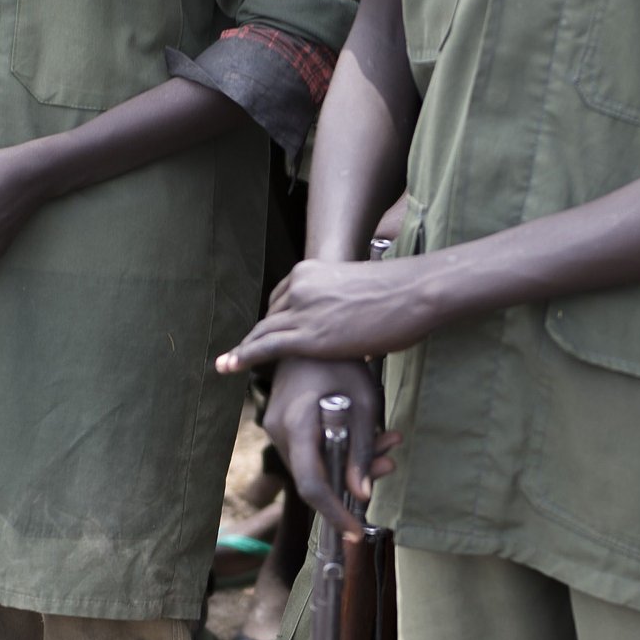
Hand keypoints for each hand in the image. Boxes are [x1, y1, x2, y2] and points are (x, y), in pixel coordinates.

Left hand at [216, 255, 446, 374]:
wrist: (413, 292)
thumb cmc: (401, 294)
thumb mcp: (362, 291)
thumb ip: (346, 305)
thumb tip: (353, 324)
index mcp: (311, 271)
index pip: (282, 299)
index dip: (274, 320)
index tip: (269, 334)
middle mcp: (299, 287)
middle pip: (271, 317)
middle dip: (260, 337)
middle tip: (244, 355)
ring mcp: (301, 310)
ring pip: (263, 333)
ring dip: (245, 350)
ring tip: (226, 364)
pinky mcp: (306, 336)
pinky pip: (265, 348)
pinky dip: (242, 358)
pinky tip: (226, 367)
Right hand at [261, 357, 397, 535]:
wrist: (309, 332)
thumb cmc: (341, 359)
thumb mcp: (364, 402)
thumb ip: (360, 450)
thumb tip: (362, 495)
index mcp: (297, 423)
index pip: (312, 484)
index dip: (334, 513)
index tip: (354, 533)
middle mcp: (278, 430)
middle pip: (315, 477)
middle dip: (353, 480)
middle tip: (389, 463)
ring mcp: (274, 428)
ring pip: (313, 465)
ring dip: (349, 462)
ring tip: (387, 442)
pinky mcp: (281, 425)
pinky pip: (309, 451)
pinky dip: (337, 449)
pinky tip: (366, 435)